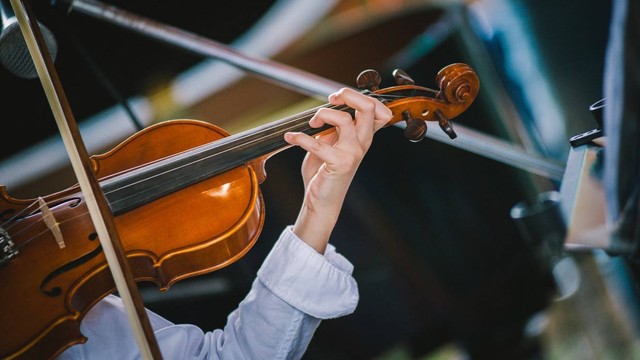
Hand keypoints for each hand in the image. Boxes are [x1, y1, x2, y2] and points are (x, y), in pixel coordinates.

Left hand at [283, 88, 391, 252]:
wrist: (322, 200)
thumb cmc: (325, 171)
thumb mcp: (330, 143)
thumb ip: (332, 128)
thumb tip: (324, 112)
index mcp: (363, 137)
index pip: (379, 110)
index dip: (361, 96)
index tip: (339, 98)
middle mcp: (362, 143)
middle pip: (368, 107)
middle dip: (347, 95)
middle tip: (330, 99)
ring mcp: (353, 154)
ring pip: (344, 119)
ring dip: (322, 114)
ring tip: (312, 124)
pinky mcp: (339, 164)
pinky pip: (318, 143)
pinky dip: (300, 137)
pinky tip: (290, 138)